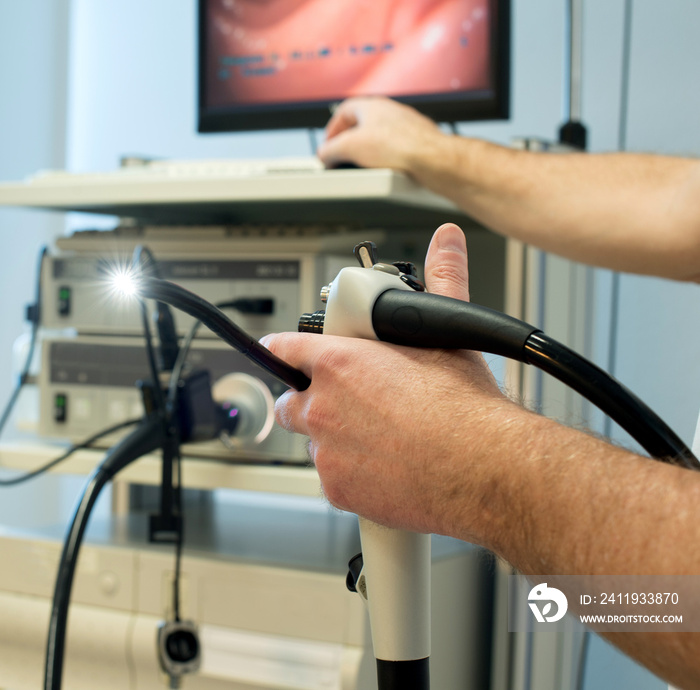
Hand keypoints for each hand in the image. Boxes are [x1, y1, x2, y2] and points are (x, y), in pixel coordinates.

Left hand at [261, 224, 514, 539]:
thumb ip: (440, 281)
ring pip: (314, 442)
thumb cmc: (462, 409)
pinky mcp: (338, 489)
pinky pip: (332, 478)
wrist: (481, 469)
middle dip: (310, 401)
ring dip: (333, 439)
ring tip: (375, 439)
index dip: (281, 351)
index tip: (278, 354)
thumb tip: (448, 241)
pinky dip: (349, 473)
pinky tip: (383, 467)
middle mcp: (322, 406)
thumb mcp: (446, 334)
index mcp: (338, 363)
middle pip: (292, 401)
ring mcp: (326, 451)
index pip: (284, 348)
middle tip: (347, 404)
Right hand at [317, 97, 443, 173]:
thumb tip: (323, 155)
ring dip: (369, 155)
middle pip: (362, 127)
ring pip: (380, 141)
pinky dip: (388, 163)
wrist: (431, 159)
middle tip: (343, 160)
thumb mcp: (350, 148)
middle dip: (350, 145)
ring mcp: (407, 128)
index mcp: (372, 105)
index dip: (332, 131)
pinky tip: (386, 174)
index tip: (327, 148)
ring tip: (364, 170)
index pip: (343, 112)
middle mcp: (391, 113)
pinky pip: (397, 153)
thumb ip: (330, 150)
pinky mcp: (419, 145)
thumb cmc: (397, 146)